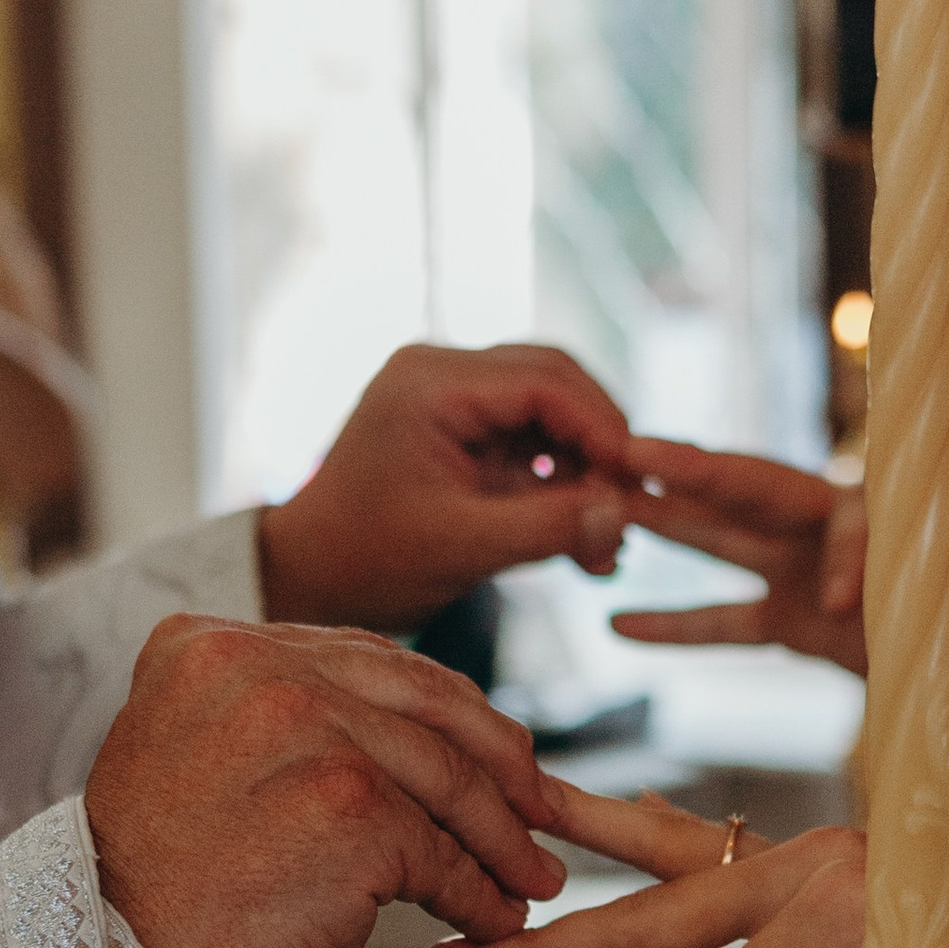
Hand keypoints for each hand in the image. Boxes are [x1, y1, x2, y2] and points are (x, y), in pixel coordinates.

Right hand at [87, 617, 566, 947]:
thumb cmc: (149, 904)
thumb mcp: (193, 768)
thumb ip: (269, 724)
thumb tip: (396, 729)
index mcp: (206, 645)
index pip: (365, 659)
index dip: (443, 709)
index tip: (493, 752)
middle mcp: (254, 667)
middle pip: (422, 701)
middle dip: (498, 761)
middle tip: (541, 809)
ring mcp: (306, 732)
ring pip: (447, 777)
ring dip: (503, 838)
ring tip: (532, 879)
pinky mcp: (351, 810)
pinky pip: (446, 852)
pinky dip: (482, 894)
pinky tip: (496, 922)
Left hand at [259, 344, 640, 631]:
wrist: (309, 577)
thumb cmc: (368, 560)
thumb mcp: (464, 547)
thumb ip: (548, 528)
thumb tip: (624, 515)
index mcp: (431, 383)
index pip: (545, 381)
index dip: (604, 429)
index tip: (639, 485)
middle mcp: (441, 370)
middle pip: (556, 382)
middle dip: (601, 445)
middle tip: (632, 509)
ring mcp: (450, 396)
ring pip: (551, 411)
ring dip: (585, 470)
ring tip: (606, 542)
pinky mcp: (460, 428)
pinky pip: (530, 439)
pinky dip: (560, 483)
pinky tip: (581, 537)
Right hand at [443, 785, 948, 947]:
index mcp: (848, 915)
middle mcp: (823, 863)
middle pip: (660, 916)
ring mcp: (822, 852)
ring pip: (675, 874)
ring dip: (584, 885)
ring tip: (493, 880)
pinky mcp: (828, 865)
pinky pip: (714, 866)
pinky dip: (643, 867)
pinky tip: (581, 856)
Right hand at [618, 438, 948, 708]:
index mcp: (896, 503)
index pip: (852, 516)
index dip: (844, 551)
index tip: (843, 603)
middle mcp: (839, 526)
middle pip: (755, 494)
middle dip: (695, 476)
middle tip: (631, 450)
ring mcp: (810, 572)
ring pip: (723, 543)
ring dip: (663, 527)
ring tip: (596, 508)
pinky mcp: (801, 626)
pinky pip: (730, 627)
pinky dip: (677, 627)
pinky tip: (617, 624)